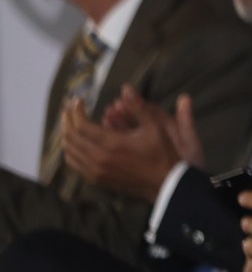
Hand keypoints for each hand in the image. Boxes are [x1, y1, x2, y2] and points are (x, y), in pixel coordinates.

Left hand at [60, 93, 183, 199]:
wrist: (165, 183)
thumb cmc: (162, 153)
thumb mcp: (154, 127)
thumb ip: (138, 107)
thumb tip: (126, 88)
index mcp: (112, 143)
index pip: (81, 124)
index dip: (76, 110)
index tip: (79, 100)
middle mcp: (99, 158)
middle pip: (71, 136)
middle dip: (67, 120)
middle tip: (70, 109)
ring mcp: (96, 171)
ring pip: (69, 151)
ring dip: (67, 135)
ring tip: (71, 123)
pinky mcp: (96, 179)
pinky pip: (74, 163)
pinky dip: (71, 150)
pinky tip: (77, 143)